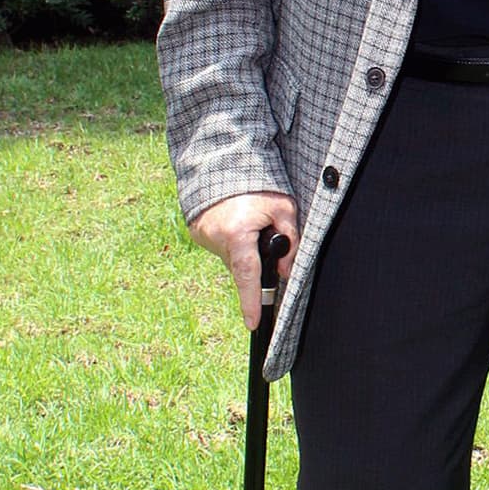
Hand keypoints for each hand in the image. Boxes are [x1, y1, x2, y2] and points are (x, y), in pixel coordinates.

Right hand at [189, 192, 299, 330]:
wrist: (223, 166)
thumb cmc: (258, 185)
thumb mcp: (284, 208)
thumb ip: (290, 241)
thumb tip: (285, 272)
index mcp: (237, 233)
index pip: (247, 275)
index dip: (251, 301)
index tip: (252, 323)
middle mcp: (217, 238)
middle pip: (243, 267)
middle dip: (257, 263)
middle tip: (264, 235)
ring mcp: (204, 237)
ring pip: (233, 260)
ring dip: (245, 252)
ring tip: (250, 224)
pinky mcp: (198, 234)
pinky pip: (222, 250)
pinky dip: (233, 245)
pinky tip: (238, 226)